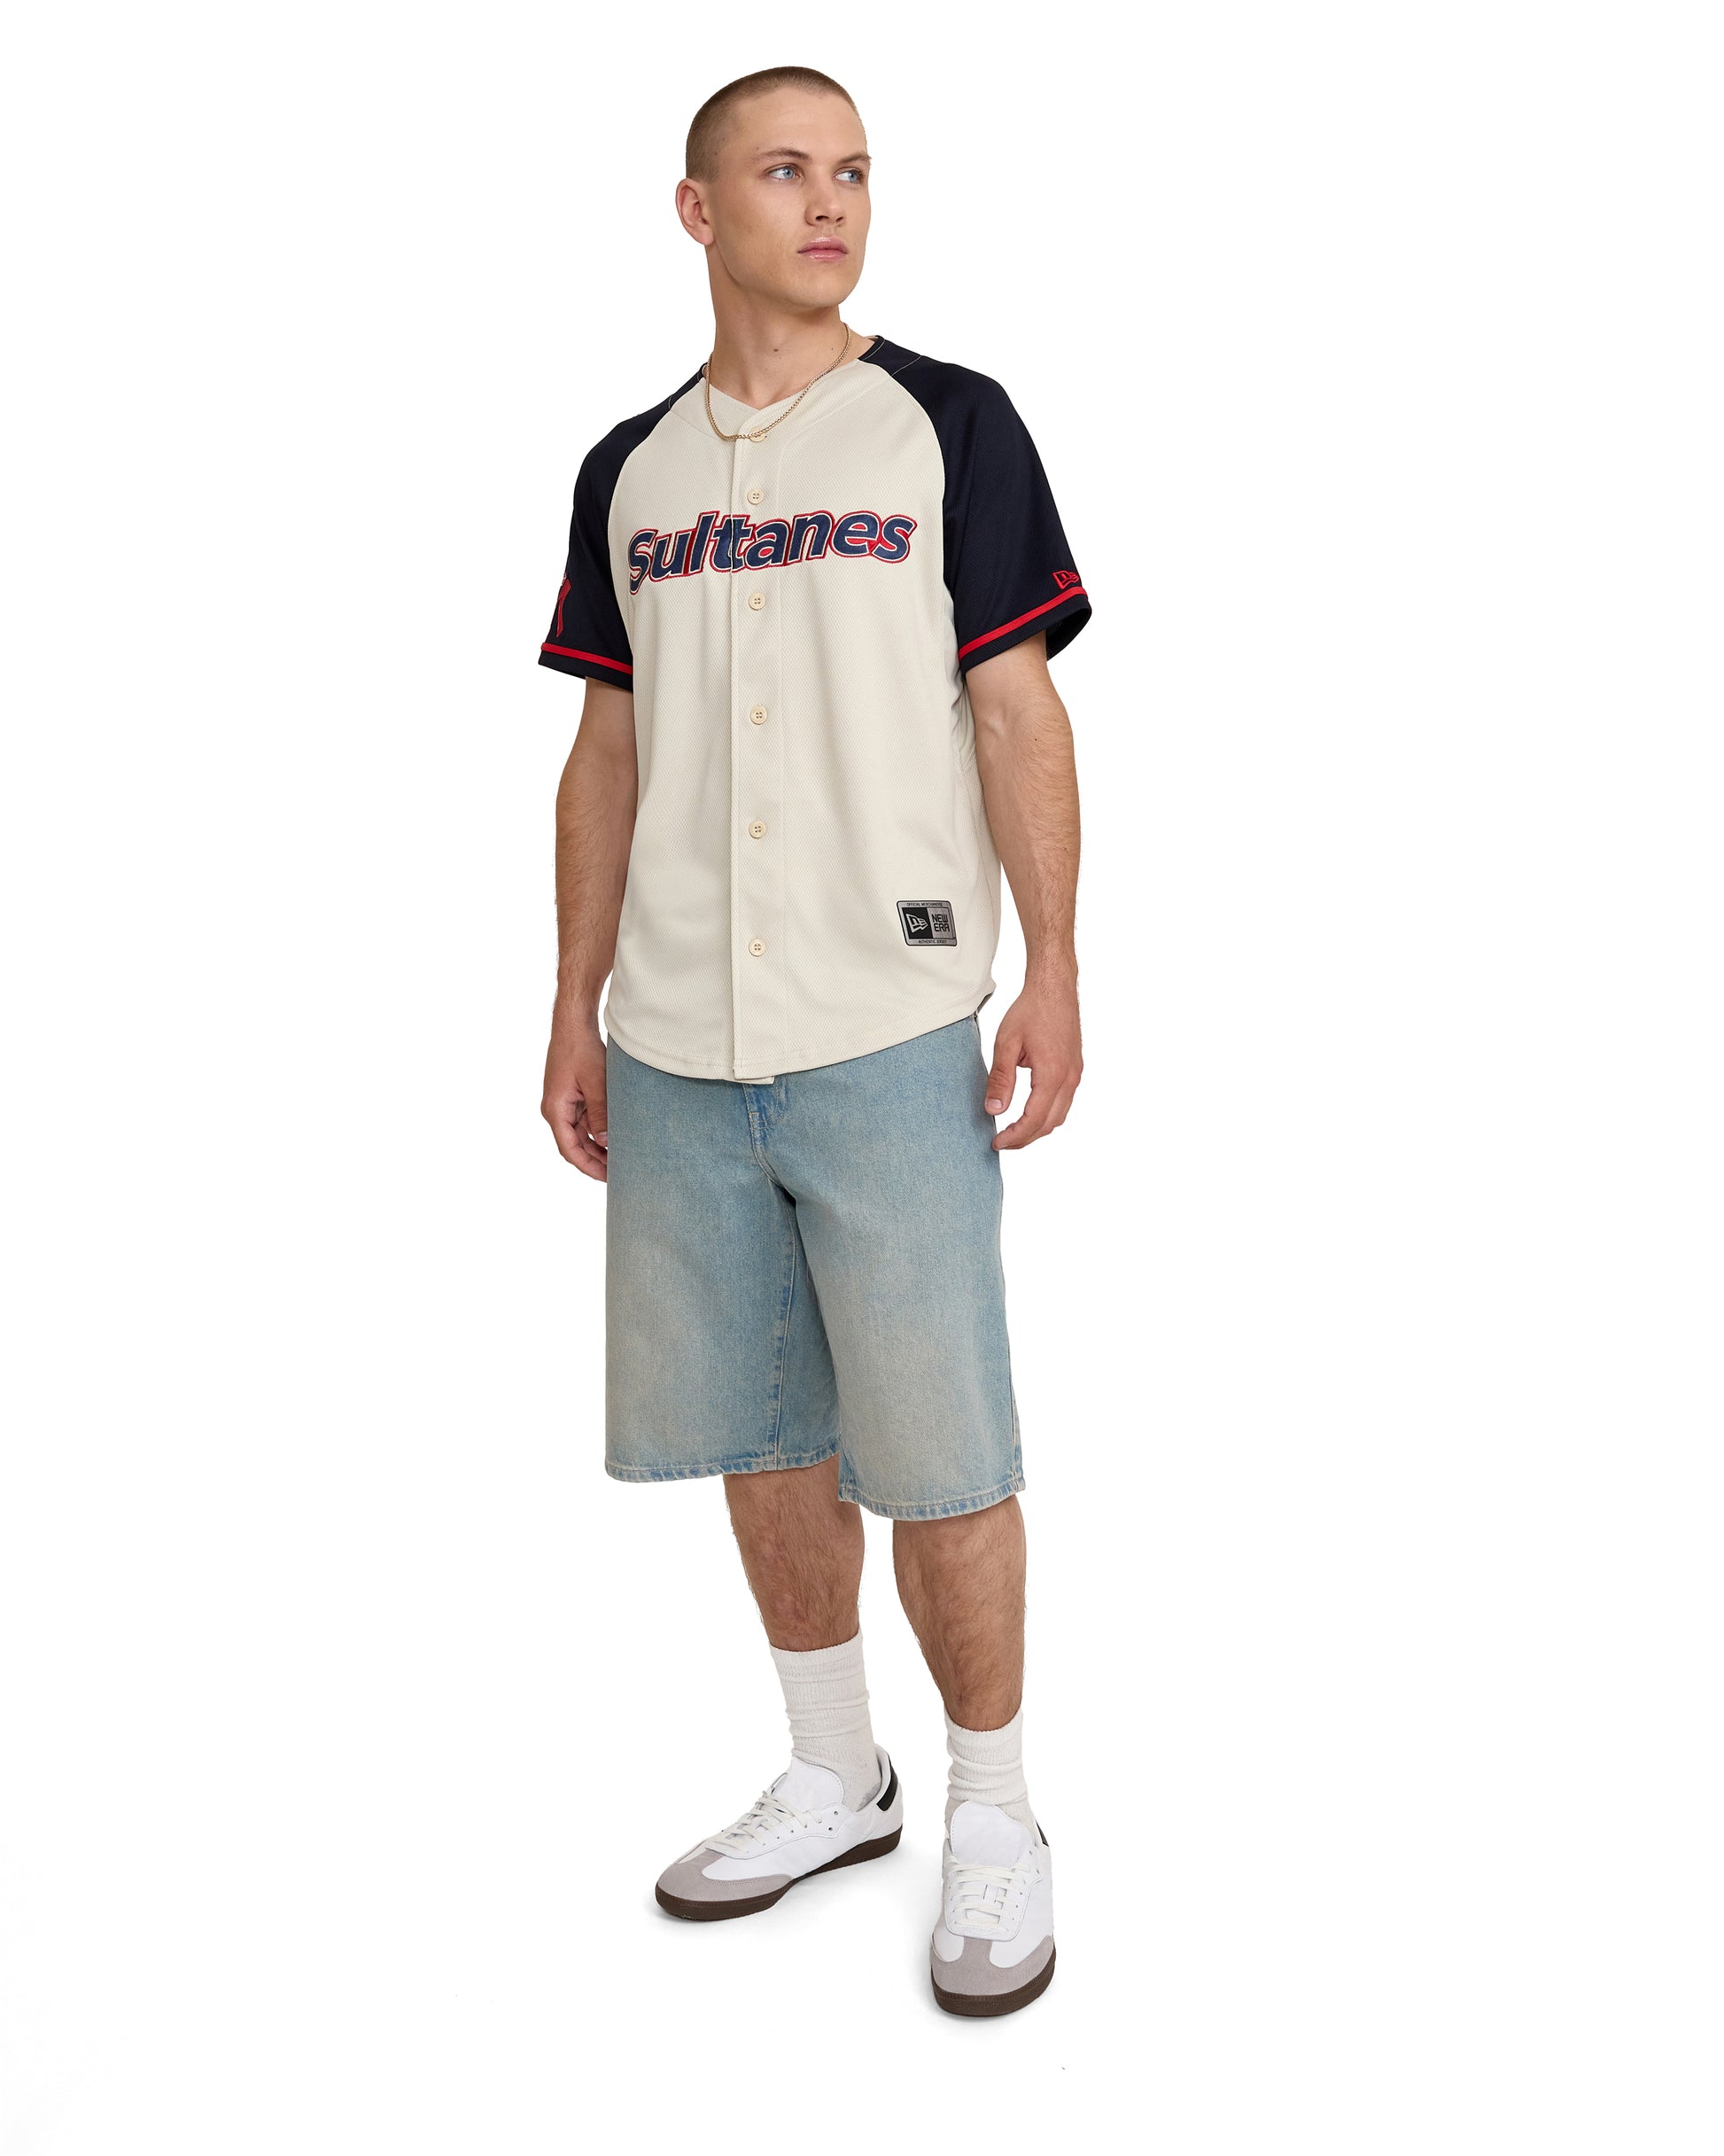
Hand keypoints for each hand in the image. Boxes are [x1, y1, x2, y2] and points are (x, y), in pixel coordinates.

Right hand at [541, 1005, 609, 1180]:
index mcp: (555, 1110)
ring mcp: (563, 1104)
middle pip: (575, 1145)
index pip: (570, 1149)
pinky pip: (584, 1121)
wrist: (573, 1025)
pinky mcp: (572, 1097)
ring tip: (621, 1158)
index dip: (588, 1166)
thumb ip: (601, 1113)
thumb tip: (608, 1142)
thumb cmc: (580, 1050)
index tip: (607, 1178)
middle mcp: (556, 1110)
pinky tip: (615, 1138)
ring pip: (581, 1135)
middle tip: (620, 1172)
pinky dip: (598, 1131)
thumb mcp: (596, 1083)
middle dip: (595, 1160)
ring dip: (598, 1147)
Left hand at [984, 977, 1082, 1149]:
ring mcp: (1075, 1074)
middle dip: (1026, 1138)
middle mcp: (1069, 1078)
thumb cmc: (1031, 1011)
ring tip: (1014, 1131)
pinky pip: (1064, 1102)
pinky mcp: (1075, 1069)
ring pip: (1059, 1115)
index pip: (1034, 1119)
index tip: (996, 1143)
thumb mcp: (1006, 1044)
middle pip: (1050, 1124)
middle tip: (1002, 1142)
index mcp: (1052, 1074)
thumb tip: (994, 1109)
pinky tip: (1030, 1112)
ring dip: (1037, 1128)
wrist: (1055, 988)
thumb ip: (1000, 1079)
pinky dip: (1047, 1114)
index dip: (1015, 1136)